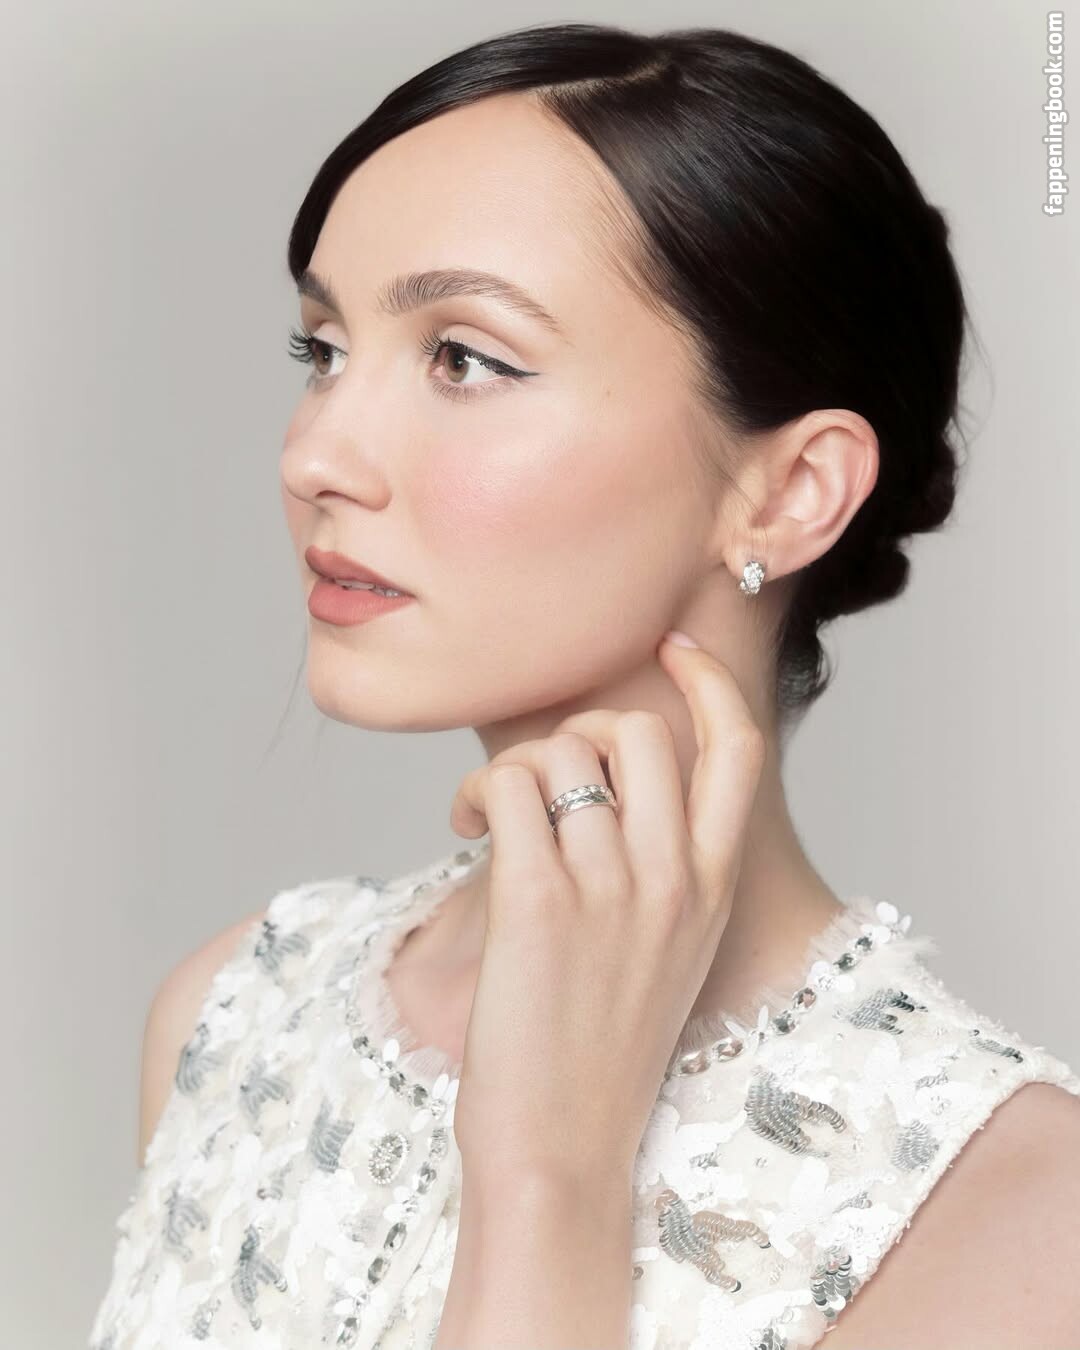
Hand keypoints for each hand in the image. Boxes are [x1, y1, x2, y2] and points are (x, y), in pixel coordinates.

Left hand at [446, 633, 765, 1184]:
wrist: (563, 1149)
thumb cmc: (601, 1051)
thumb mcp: (667, 952)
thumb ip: (661, 868)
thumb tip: (606, 788)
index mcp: (714, 887)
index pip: (739, 749)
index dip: (708, 681)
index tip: (670, 647)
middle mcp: (674, 877)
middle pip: (639, 731)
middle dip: (579, 734)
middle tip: (541, 782)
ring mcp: (610, 888)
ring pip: (561, 751)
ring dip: (512, 770)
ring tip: (486, 817)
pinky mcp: (537, 902)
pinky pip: (507, 787)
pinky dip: (475, 794)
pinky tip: (462, 830)